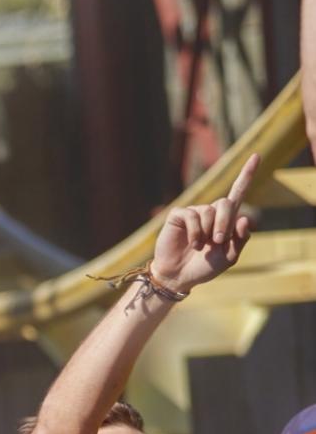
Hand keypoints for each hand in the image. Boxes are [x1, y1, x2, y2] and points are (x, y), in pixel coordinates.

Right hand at [151, 152, 258, 293]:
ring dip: (207, 231)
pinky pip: (191, 215)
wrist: (179, 277)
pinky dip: (195, 231)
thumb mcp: (229, 257)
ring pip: (209, 211)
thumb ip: (240, 240)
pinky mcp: (178, 216)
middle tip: (218, 241)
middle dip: (225, 222)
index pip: (238, 193)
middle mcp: (210, 212)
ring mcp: (193, 213)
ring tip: (200, 246)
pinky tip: (192, 243)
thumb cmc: (203, 268)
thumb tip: (243, 218)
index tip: (256, 156)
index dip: (247, 175)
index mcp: (225, 219)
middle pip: (226, 203)